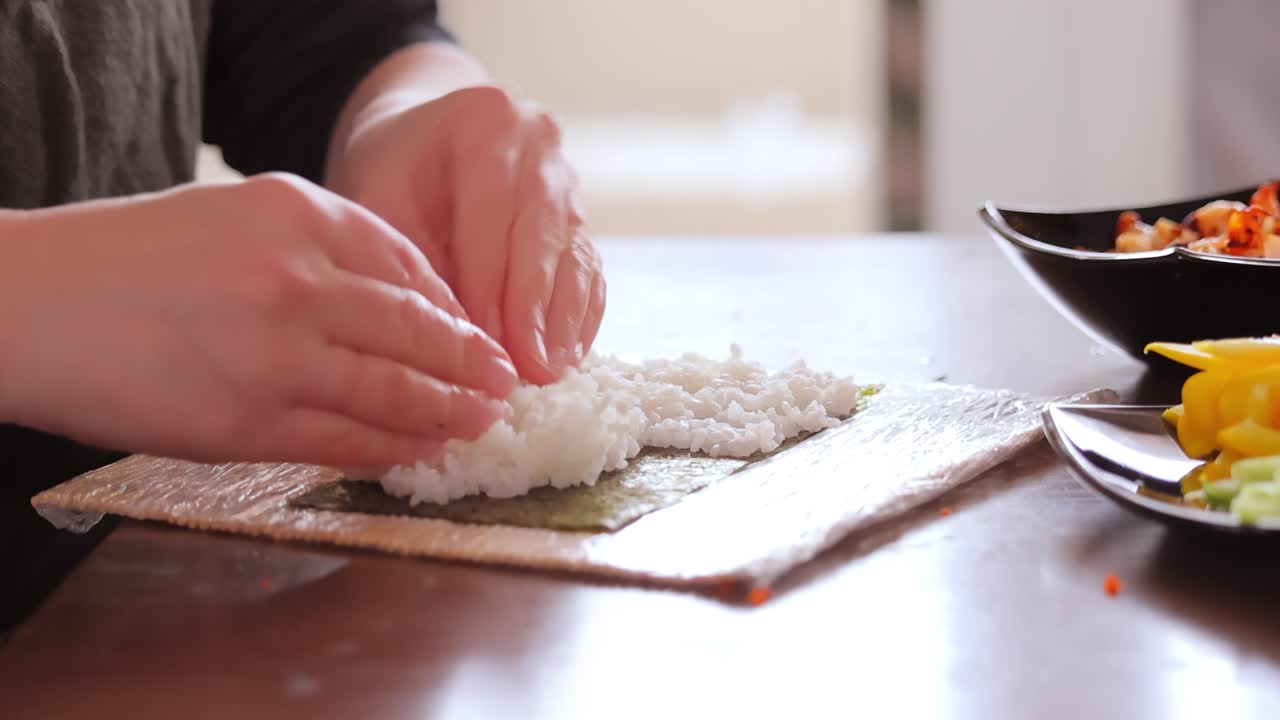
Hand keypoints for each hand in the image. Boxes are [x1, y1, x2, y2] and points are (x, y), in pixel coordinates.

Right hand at [0, 174, 516, 468]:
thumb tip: (395, 302)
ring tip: (479, 423)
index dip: (452, 307)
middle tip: (503, 384)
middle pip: (414, 328)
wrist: (27, 304)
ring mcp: (278, 351)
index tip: (476, 331)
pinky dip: (390, 448)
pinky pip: (344, 437)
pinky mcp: (249, 418)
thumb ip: (313, 250)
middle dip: (468, 362)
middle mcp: (298, 277)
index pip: (405, 264)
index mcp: (295, 214)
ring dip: (445, 412)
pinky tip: (417, 452)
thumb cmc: (123, 261)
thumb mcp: (228, 218)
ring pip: (391, 388)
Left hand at [329, 85, 605, 384]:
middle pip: (545, 236)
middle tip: (531, 370)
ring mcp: (568, 179)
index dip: (489, 288)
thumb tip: (457, 339)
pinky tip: (567, 356)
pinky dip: (578, 316)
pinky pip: (588, 271)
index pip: (491, 217)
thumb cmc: (393, 171)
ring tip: (553, 372)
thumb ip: (416, 260)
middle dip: (536, 311)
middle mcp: (540, 144)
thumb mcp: (378, 201)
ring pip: (575, 257)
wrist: (421, 137)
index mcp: (487, 121)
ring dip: (565, 321)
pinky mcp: (579, 219)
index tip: (484, 346)